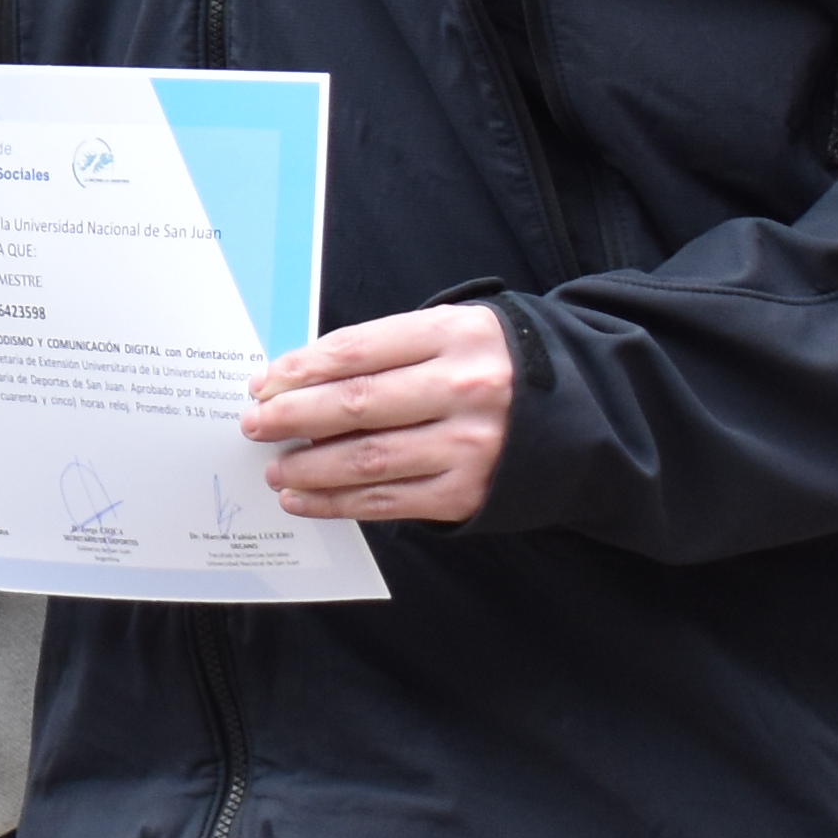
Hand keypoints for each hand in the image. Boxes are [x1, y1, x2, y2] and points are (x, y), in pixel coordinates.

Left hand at [244, 302, 515, 529]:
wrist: (583, 413)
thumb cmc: (494, 366)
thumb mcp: (451, 334)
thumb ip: (386, 351)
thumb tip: (298, 382)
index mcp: (454, 335)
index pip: (357, 350)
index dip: (300, 369)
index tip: (263, 384)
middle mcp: (464, 388)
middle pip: (356, 403)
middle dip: (292, 416)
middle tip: (254, 425)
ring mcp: (469, 444)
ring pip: (367, 458)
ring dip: (308, 466)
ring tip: (274, 468)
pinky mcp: (468, 491)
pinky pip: (388, 501)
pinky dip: (337, 503)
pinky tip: (304, 499)